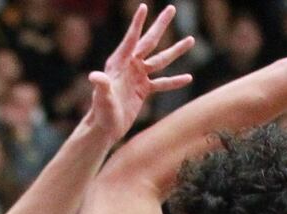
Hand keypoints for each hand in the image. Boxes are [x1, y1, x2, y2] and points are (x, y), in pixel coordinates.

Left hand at [82, 4, 195, 141]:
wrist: (105, 128)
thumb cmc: (100, 112)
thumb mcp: (102, 98)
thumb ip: (102, 86)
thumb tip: (95, 76)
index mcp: (119, 63)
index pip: (131, 39)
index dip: (137, 24)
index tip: (144, 7)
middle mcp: (130, 66)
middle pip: (149, 42)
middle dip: (160, 25)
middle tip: (172, 8)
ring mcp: (138, 77)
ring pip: (160, 60)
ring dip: (176, 51)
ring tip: (191, 39)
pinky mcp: (143, 89)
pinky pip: (162, 83)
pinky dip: (174, 81)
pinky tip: (188, 77)